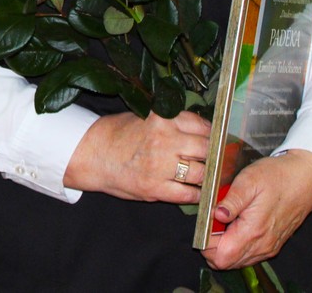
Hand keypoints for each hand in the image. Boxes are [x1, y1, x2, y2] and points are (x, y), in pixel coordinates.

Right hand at [64, 110, 209, 204]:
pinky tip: (195, 190)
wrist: (91, 154)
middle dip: (214, 156)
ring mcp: (160, 165)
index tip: (219, 141)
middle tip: (220, 160)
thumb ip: (174, 122)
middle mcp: (164, 140)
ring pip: (202, 172)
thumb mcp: (146, 117)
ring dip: (207, 176)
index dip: (214, 135)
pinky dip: (197, 194)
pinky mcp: (155, 188)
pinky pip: (189, 194)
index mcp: (162, 118)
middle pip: (207, 149)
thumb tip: (206, 131)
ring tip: (209, 176)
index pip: (203, 126)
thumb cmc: (119, 133)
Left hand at [201, 149, 311, 269]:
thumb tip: (215, 214)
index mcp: (253, 231)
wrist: (307, 178)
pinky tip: (237, 223)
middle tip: (213, 220)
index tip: (205, 223)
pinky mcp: (272, 244)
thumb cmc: (279, 176)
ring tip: (225, 219)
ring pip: (236, 260)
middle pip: (225, 262)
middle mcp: (262, 245)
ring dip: (224, 244)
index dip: (206, 242)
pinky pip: (248, 254)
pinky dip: (236, 244)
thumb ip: (231, 201)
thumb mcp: (249, 180)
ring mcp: (268, 247)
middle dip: (212, 245)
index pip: (219, 256)